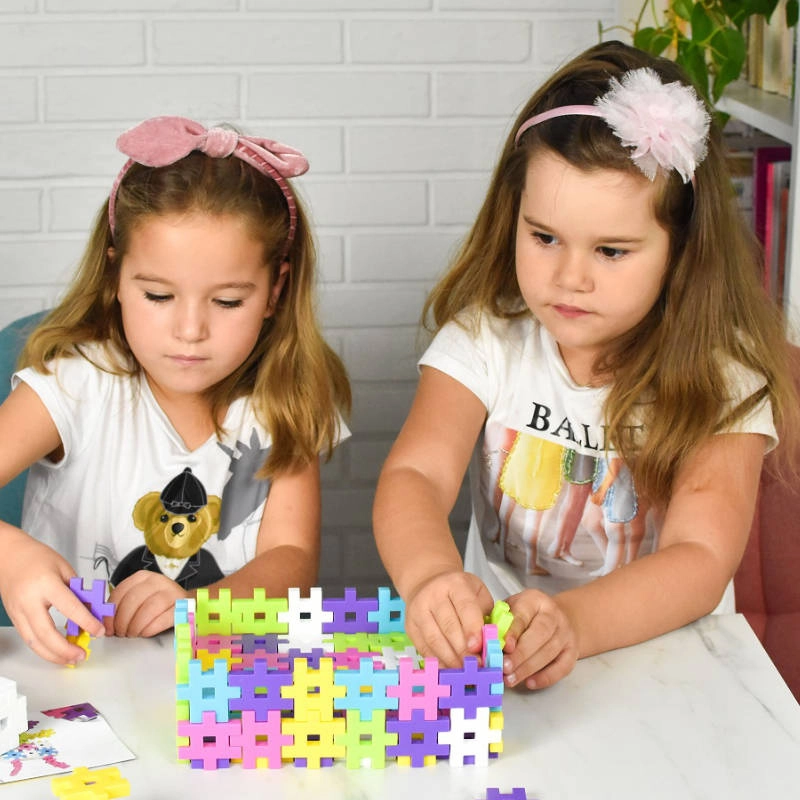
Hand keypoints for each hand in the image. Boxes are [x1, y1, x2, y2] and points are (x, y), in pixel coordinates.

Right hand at [0, 531, 104, 664]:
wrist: (8, 555)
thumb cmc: (37, 557)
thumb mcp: (63, 568)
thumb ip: (77, 590)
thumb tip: (92, 611)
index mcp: (45, 584)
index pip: (69, 607)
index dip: (86, 622)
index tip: (99, 630)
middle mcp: (29, 601)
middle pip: (45, 633)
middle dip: (64, 649)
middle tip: (82, 655)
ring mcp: (18, 611)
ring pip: (33, 642)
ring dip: (53, 655)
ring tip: (71, 660)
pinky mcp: (13, 617)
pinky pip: (28, 638)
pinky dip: (43, 648)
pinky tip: (56, 652)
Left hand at [108, 570, 187, 636]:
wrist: (184, 601)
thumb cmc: (156, 601)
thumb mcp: (138, 597)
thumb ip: (122, 604)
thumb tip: (103, 621)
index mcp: (142, 577)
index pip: (120, 592)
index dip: (111, 613)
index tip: (107, 627)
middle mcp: (157, 580)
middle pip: (133, 601)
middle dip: (122, 621)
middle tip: (120, 633)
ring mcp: (171, 591)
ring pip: (148, 609)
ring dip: (136, 626)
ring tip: (132, 634)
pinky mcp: (181, 605)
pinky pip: (163, 618)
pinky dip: (150, 629)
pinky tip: (144, 633)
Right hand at [404, 570, 493, 667]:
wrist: (428, 583)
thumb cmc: (459, 591)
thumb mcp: (478, 594)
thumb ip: (487, 615)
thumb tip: (495, 643)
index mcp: (455, 584)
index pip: (465, 607)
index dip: (472, 629)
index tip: (479, 647)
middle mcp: (433, 595)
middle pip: (449, 626)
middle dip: (464, 650)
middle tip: (477, 667)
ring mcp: (418, 610)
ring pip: (434, 640)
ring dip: (451, 660)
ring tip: (465, 672)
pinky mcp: (410, 626)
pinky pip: (424, 648)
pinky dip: (438, 662)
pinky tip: (450, 670)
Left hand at [502, 589, 578, 689]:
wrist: (556, 618)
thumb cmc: (525, 615)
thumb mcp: (511, 609)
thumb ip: (500, 623)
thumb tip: (484, 641)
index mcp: (535, 600)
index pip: (523, 615)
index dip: (513, 632)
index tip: (503, 646)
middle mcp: (554, 614)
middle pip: (539, 634)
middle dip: (520, 654)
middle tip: (504, 668)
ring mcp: (566, 633)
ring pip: (549, 652)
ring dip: (528, 668)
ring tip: (510, 679)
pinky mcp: (572, 651)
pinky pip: (562, 667)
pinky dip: (546, 677)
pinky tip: (529, 683)